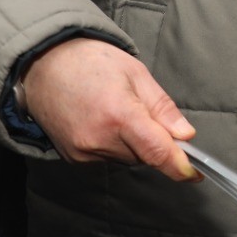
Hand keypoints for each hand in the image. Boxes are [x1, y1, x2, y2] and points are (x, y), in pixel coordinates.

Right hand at [21, 37, 196, 180]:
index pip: (157, 152)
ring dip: (132, 143)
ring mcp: (82, 151)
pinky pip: (107, 158)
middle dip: (152, 140)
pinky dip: (113, 145)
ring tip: (114, 111)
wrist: (42, 64)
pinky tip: (101, 121)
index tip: (194, 175)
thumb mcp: (136, 74)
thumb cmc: (91, 62)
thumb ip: (162, 108)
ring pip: (127, 158)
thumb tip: (186, 136)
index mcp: (119, 114)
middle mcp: (98, 139)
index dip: (179, 166)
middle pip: (144, 155)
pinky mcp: (72, 157)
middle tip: (140, 111)